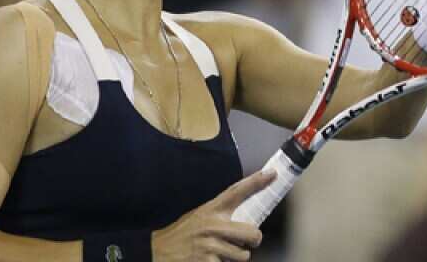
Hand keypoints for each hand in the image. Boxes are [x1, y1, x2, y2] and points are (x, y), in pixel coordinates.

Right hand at [151, 171, 272, 261]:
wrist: (154, 252)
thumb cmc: (181, 236)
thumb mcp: (199, 217)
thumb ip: (220, 216)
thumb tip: (247, 220)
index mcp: (211, 210)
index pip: (237, 192)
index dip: (256, 181)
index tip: (272, 173)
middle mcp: (213, 226)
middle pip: (253, 234)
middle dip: (251, 242)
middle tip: (243, 243)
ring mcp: (211, 245)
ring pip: (243, 255)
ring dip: (235, 258)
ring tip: (218, 254)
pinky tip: (209, 261)